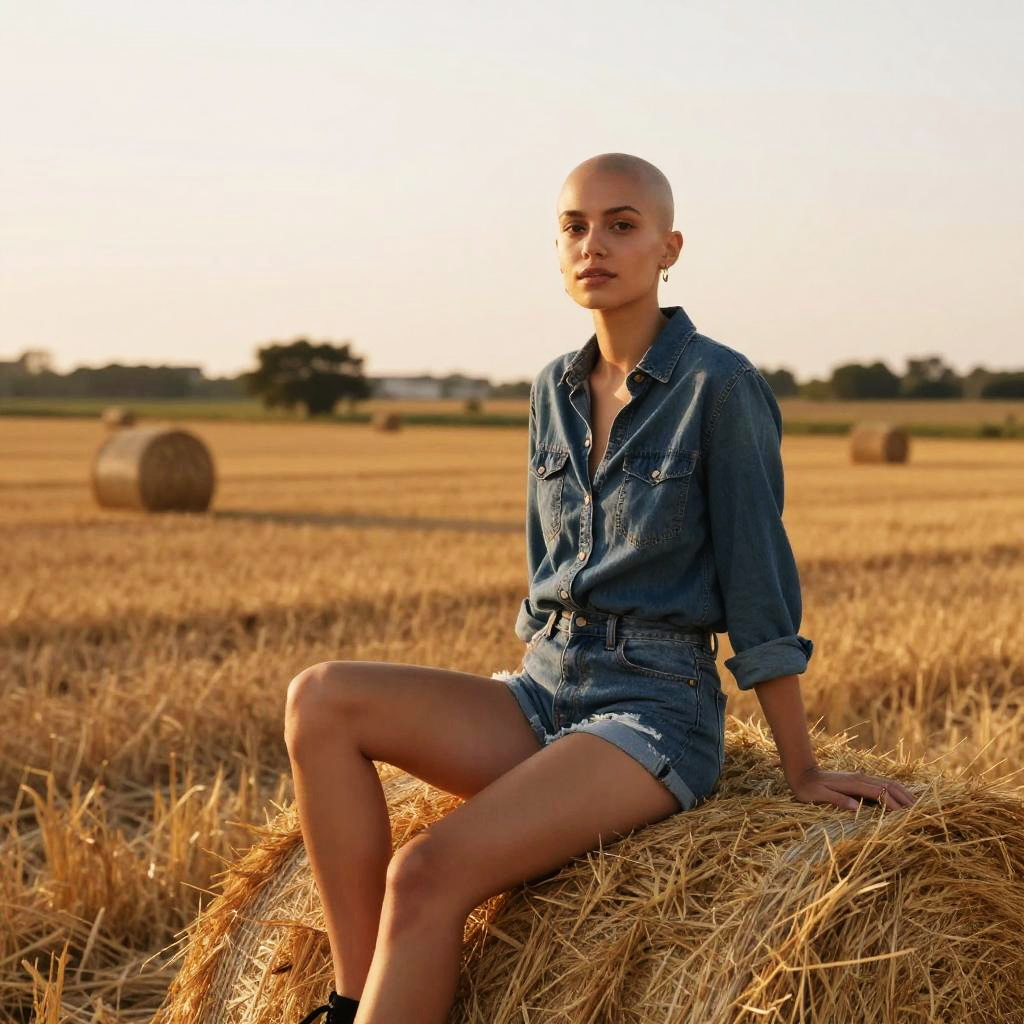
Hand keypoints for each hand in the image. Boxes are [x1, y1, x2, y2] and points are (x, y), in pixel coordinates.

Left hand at [787, 766, 918, 811]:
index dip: (895, 805)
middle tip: (922, 812)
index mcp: (854, 783)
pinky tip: (901, 798)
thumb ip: (837, 800)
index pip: (881, 793)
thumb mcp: (818, 795)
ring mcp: (861, 777)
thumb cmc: (808, 788)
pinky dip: (895, 790)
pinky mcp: (859, 780)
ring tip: (917, 806)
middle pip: (890, 786)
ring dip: (903, 793)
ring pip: (888, 783)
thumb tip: (856, 807)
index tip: (906, 817)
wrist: (801, 773)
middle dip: (906, 798)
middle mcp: (861, 778)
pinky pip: (882, 784)